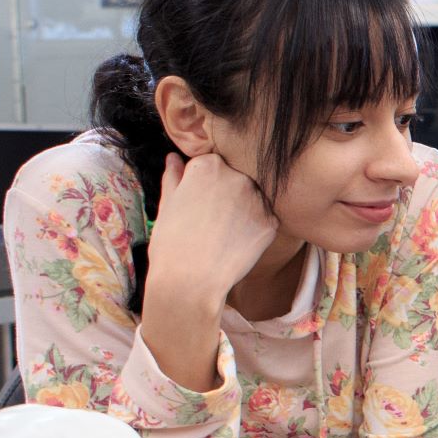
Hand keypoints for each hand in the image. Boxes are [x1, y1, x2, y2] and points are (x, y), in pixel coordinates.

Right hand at [149, 152, 278, 307]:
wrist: (190, 280)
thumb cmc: (171, 243)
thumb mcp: (166, 205)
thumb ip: (173, 177)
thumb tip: (174, 157)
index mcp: (208, 166)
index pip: (212, 165)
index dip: (202, 186)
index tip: (196, 204)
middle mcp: (236, 175)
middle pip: (236, 178)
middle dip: (226, 194)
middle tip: (210, 220)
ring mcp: (257, 198)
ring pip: (253, 198)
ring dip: (243, 209)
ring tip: (223, 232)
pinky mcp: (271, 221)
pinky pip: (265, 220)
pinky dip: (254, 230)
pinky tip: (237, 243)